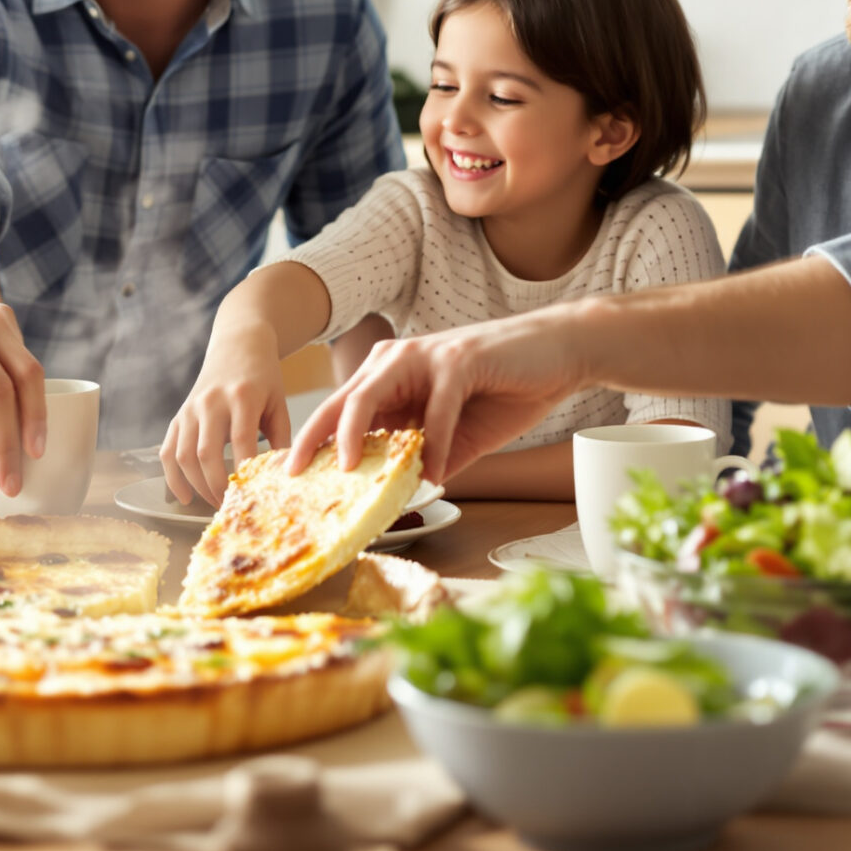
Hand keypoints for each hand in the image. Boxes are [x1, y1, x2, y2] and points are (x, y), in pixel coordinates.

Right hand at [161, 330, 289, 507]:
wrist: (237, 345)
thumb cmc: (263, 377)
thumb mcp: (279, 403)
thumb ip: (281, 438)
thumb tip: (282, 477)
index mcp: (242, 396)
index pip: (241, 440)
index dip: (244, 471)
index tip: (252, 494)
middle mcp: (211, 402)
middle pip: (207, 453)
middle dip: (217, 486)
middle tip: (231, 504)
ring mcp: (191, 409)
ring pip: (184, 455)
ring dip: (197, 485)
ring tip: (214, 502)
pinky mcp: (179, 415)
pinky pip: (168, 450)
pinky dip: (172, 476)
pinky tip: (185, 495)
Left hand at [286, 307, 595, 484]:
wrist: (558, 354)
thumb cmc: (506, 392)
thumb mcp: (458, 437)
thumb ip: (428, 459)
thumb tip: (404, 496)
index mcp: (390, 379)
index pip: (340, 412)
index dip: (314, 442)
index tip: (292, 477)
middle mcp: (397, 362)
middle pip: (341, 402)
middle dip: (314, 438)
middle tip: (295, 473)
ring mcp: (425, 357)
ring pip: (372, 396)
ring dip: (357, 434)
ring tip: (351, 470)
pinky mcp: (459, 360)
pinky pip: (437, 408)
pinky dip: (435, 443)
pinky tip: (435, 472)